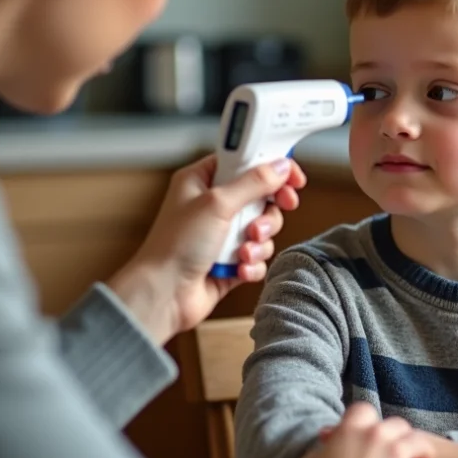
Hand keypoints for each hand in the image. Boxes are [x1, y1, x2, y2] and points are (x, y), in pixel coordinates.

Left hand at [107, 154, 306, 343]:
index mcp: (202, 181)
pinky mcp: (231, 261)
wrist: (163, 295)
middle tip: (282, 207)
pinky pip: (258, 256)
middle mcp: (212, 205)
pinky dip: (253, 262)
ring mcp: (222, 234)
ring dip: (260, 240)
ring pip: (263, 228)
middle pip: (261, 196)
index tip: (293, 177)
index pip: (244, 162)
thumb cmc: (175, 246)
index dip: (271, 166)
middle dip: (269, 209)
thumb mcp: (217, 204)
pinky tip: (238, 269)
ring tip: (245, 250)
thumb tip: (281, 166)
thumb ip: (253, 182)